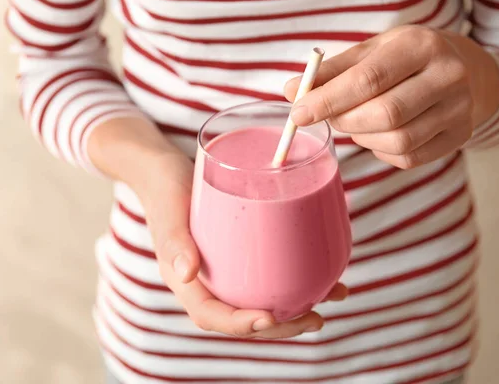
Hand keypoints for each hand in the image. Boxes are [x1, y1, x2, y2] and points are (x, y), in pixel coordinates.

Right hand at [88, 117, 347, 338]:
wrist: (166, 172)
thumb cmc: (165, 189)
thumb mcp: (169, 210)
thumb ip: (175, 240)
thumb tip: (186, 274)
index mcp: (185, 282)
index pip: (210, 315)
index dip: (240, 324)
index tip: (269, 318)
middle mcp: (207, 282)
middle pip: (243, 316)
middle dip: (280, 326)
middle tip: (315, 319)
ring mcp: (224, 271)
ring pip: (259, 299)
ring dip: (296, 307)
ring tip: (332, 297)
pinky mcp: (240, 255)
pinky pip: (267, 275)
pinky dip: (296, 278)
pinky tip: (325, 271)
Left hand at [285, 25, 498, 168]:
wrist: (463, 70)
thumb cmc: (405, 59)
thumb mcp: (370, 53)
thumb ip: (331, 73)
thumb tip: (291, 92)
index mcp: (420, 46)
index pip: (368, 79)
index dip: (328, 100)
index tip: (299, 113)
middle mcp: (448, 76)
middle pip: (386, 114)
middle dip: (346, 121)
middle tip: (330, 116)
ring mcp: (459, 110)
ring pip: (398, 141)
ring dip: (364, 138)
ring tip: (357, 122)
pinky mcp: (460, 137)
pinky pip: (409, 158)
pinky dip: (382, 151)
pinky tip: (379, 134)